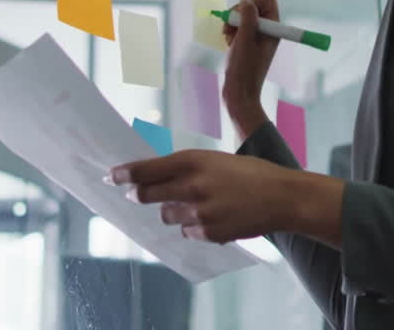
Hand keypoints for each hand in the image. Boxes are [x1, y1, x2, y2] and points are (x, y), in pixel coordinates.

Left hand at [109, 149, 298, 242]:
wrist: (283, 197)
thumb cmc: (252, 174)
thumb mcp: (218, 161)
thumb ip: (188, 169)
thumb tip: (157, 178)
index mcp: (194, 161)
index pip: (146, 169)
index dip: (124, 173)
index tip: (110, 176)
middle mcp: (191, 185)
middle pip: (146, 194)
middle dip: (137, 195)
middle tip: (134, 195)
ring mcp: (198, 211)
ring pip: (167, 215)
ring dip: (173, 211)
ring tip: (198, 204)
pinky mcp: (208, 232)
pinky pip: (188, 232)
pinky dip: (195, 227)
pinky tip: (216, 217)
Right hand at [221, 0, 279, 117]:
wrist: (239, 93)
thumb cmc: (244, 68)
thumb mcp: (245, 39)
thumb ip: (248, 16)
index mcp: (274, 27)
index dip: (253, 2)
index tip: (245, 17)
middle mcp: (267, 29)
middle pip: (252, 4)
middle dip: (239, 13)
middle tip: (232, 29)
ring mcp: (257, 35)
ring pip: (242, 15)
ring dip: (232, 24)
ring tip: (229, 39)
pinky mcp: (247, 42)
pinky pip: (238, 27)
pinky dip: (231, 32)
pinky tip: (228, 44)